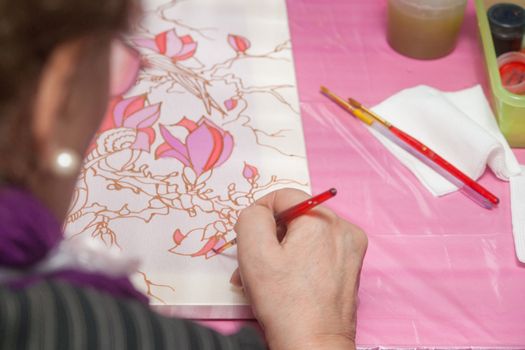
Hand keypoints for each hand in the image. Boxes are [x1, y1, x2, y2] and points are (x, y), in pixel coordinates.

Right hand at [232, 188, 367, 349]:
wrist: (313, 346)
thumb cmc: (285, 304)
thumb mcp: (254, 253)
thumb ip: (251, 217)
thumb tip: (259, 211)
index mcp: (323, 219)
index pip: (283, 195)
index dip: (259, 213)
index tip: (248, 238)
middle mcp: (344, 228)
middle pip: (294, 216)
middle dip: (269, 237)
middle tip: (252, 262)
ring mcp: (351, 249)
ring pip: (305, 234)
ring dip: (281, 250)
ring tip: (265, 278)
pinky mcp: (351, 266)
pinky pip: (318, 250)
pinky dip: (299, 260)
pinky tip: (285, 281)